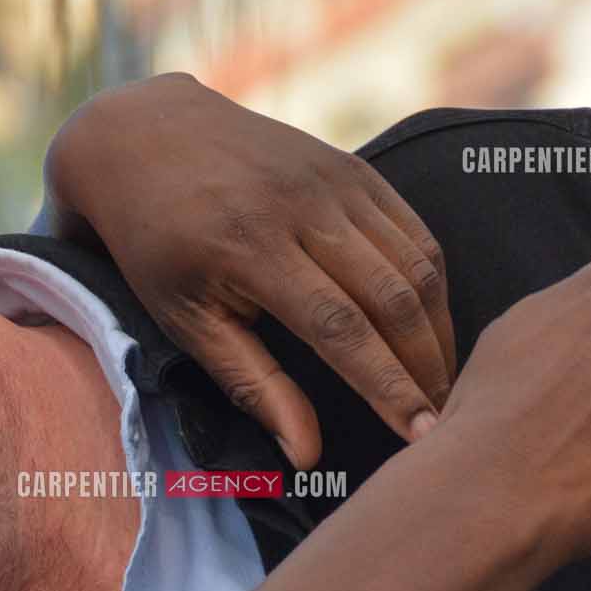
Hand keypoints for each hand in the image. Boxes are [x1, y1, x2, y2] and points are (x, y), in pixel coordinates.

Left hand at [40, 74, 451, 467]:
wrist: (146, 136)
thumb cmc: (155, 240)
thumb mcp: (183, 316)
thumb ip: (251, 382)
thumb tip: (306, 454)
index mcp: (249, 247)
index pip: (341, 328)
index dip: (388, 386)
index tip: (423, 435)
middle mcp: (299, 206)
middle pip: (392, 296)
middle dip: (427, 366)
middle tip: (444, 417)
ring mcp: (331, 180)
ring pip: (415, 262)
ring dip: (438, 328)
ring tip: (440, 380)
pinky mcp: (350, 166)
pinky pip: (412, 228)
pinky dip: (431, 281)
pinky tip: (428, 324)